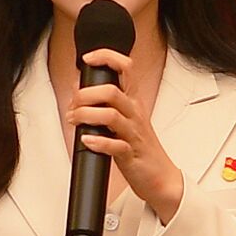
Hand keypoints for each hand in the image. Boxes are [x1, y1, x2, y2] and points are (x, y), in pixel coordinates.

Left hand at [69, 49, 184, 220]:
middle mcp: (134, 113)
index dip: (106, 57)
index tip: (88, 59)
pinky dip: (97, 142)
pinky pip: (114, 145)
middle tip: (73, 105)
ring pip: (110, 115)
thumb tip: (78, 88)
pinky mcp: (130, 154)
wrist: (161, 178)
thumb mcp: (124, 119)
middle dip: (85, 94)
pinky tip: (86, 140)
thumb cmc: (140, 148)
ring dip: (86, 115)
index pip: (126, 68)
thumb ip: (104, 103)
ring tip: (74, 120)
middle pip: (112, 91)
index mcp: (133, 101)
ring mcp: (133, 133)